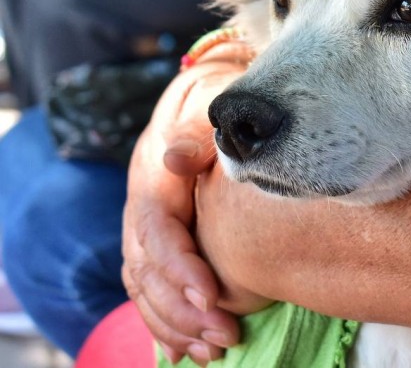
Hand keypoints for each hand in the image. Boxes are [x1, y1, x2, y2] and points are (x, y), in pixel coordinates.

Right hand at [122, 41, 253, 364]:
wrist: (193, 110)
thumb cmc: (208, 113)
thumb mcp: (203, 112)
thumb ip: (195, 135)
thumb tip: (176, 157)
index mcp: (152, 185)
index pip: (158, 235)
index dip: (181, 269)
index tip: (213, 297)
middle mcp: (142, 216)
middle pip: (150, 274)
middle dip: (184, 311)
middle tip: (226, 336)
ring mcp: (145, 237)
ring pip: (147, 291)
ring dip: (177, 327)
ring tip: (215, 352)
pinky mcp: (155, 251)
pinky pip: (151, 295)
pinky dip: (167, 326)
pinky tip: (190, 352)